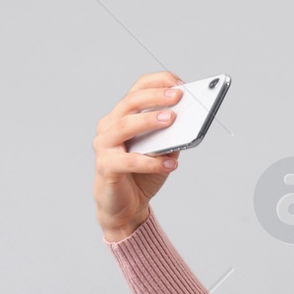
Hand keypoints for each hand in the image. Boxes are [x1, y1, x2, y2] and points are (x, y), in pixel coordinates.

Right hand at [94, 72, 184, 243]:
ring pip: (126, 126)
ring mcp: (105, 146)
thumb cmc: (142, 177)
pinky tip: (171, 164)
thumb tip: (188, 121)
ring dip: (150, 120)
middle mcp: (109, 126)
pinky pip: (130, 161)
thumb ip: (170, 137)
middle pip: (130, 102)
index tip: (179, 83)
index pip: (137, 90)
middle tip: (178, 95)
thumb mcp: (161, 153)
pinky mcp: (106, 167)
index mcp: (121, 117)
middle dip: (156, 96)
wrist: (124, 210)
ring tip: (173, 119)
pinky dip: (152, 162)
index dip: (157, 83)